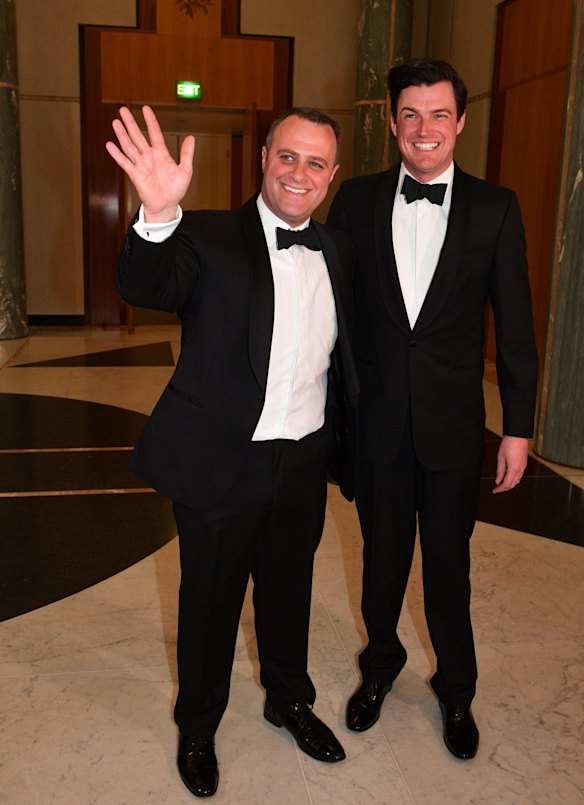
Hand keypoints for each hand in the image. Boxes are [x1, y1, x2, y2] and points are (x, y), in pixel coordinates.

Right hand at [105, 105, 194, 222]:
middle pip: (137, 136)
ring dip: (122, 134)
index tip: (145, 109)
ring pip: (129, 146)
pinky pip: (124, 162)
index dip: (150, 121)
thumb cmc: (175, 191)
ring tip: (115, 122)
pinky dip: (116, 154)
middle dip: (130, 123)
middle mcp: (149, 157)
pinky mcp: (134, 175)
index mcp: (161, 154)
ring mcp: (141, 165)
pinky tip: (110, 145)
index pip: (155, 133)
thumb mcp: (185, 171)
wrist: (166, 206)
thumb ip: (187, 154)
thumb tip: (191, 138)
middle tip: (123, 110)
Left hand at [493, 435, 528, 493]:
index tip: (494, 491)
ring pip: (517, 481)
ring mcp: (523, 467)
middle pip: (512, 484)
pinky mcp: (524, 464)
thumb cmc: (509, 444)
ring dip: (509, 484)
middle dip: (504, 488)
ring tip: (501, 484)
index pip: (506, 484)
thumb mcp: (500, 458)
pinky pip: (519, 475)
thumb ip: (500, 471)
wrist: (518, 435)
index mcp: (514, 469)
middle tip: (497, 489)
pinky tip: (508, 477)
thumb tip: (498, 481)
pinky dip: (513, 479)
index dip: (500, 489)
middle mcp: (520, 470)